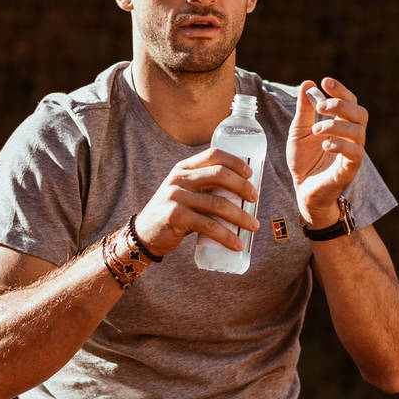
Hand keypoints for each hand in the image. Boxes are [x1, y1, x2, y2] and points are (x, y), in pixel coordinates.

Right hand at [132, 148, 260, 257]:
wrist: (143, 235)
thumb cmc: (172, 214)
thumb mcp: (183, 193)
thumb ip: (203, 189)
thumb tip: (241, 194)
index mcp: (183, 168)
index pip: (213, 155)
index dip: (235, 162)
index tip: (250, 174)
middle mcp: (179, 179)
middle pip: (219, 175)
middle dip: (243, 187)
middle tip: (255, 199)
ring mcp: (176, 197)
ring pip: (218, 204)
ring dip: (241, 216)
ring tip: (253, 226)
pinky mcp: (176, 217)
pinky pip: (208, 226)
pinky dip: (226, 236)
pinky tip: (237, 243)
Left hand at [287, 77, 367, 226]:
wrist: (301, 189)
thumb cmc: (303, 160)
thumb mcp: (299, 131)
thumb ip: (304, 110)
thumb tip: (308, 83)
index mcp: (341, 124)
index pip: (349, 102)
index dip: (341, 90)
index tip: (325, 81)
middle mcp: (351, 137)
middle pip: (360, 113)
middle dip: (341, 105)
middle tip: (321, 105)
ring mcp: (352, 153)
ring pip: (359, 132)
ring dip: (337, 125)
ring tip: (316, 129)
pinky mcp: (349, 170)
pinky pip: (355, 154)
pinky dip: (341, 145)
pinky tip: (325, 144)